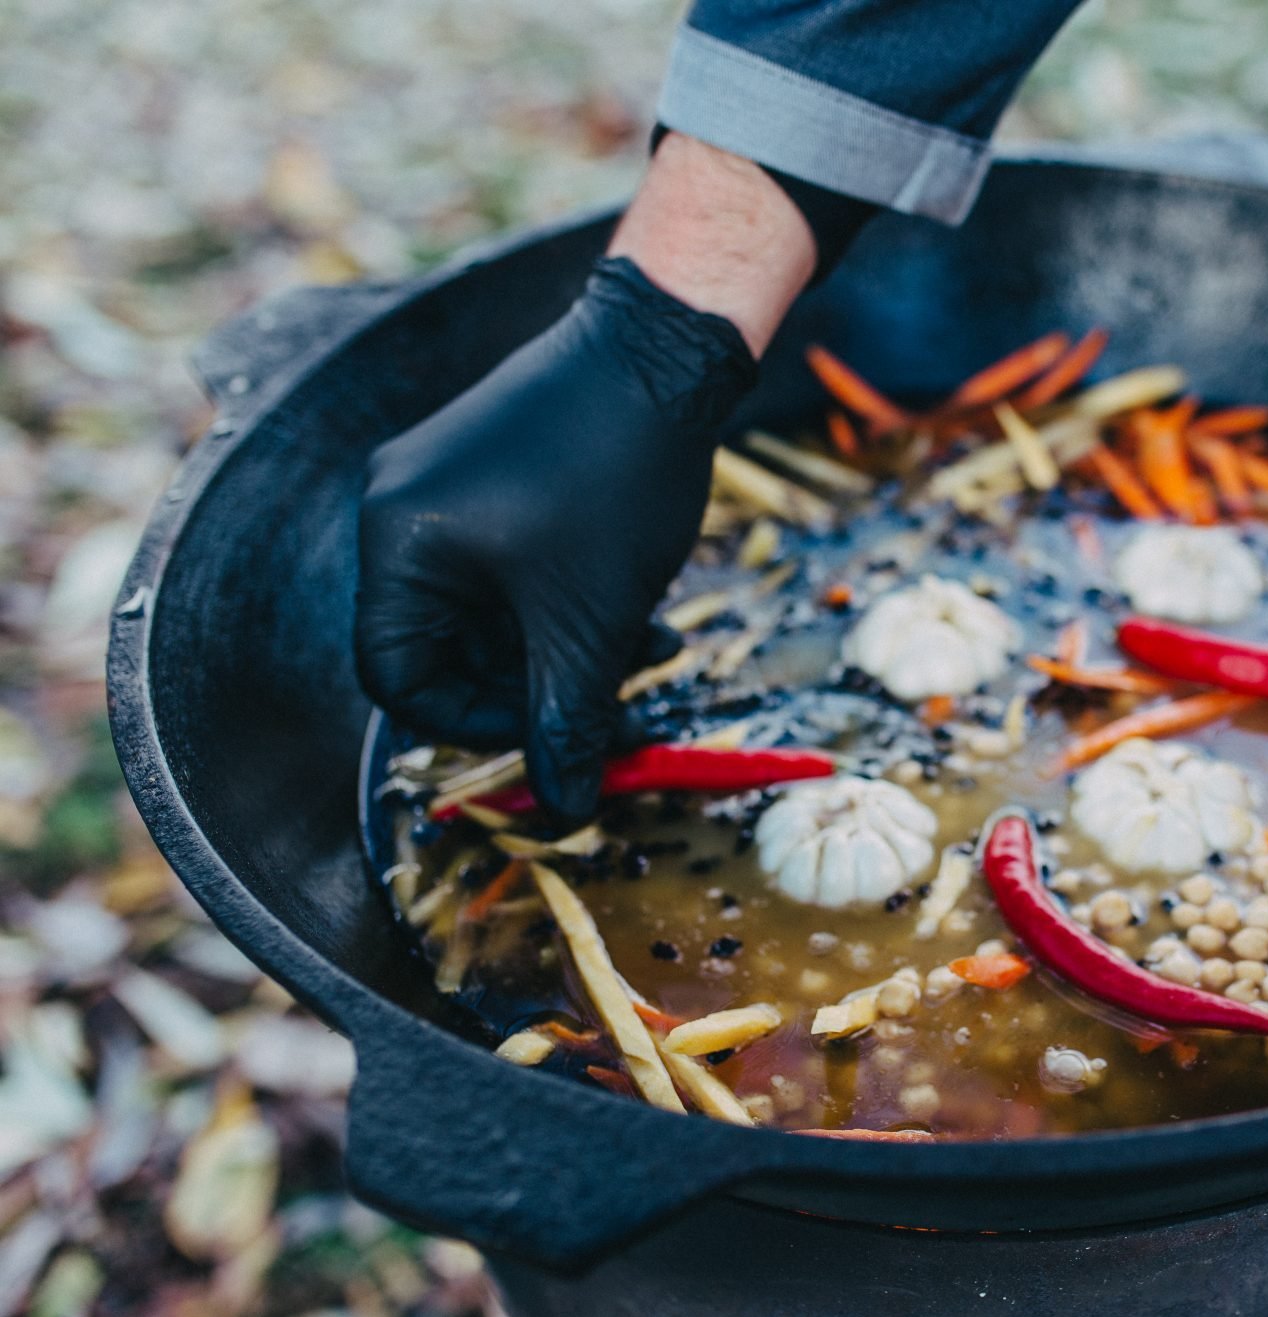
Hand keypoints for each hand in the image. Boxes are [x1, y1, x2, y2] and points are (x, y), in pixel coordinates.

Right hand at [355, 256, 754, 819]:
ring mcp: (442, 485)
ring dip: (567, 648)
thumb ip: (570, 721)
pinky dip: (567, 601)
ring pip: (492, 613)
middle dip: (539, 686)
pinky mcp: (490, 471)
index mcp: (398, 545)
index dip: (475, 726)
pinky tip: (638, 608)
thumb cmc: (618, 477)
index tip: (555, 735)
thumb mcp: (592, 621)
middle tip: (619, 707)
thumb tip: (565, 810)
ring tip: (650, 651)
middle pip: (447, 648)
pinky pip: (512, 567)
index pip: (398, 679)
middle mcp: (397, 510)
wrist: (663, 349)